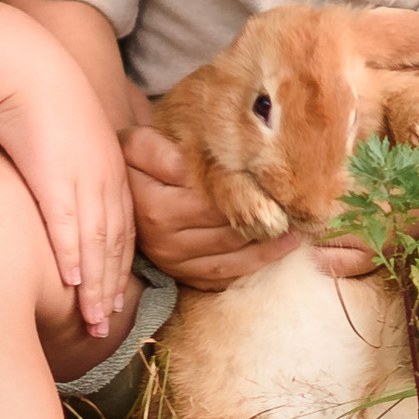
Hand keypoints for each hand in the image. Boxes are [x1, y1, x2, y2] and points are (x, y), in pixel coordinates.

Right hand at [0, 67, 135, 341]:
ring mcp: (82, 179)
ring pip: (96, 243)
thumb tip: (65, 190)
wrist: (28, 68)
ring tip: (95, 321)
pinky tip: (72, 284)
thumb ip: (77, 168)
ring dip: (97, 286)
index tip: (118, 299)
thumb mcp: (72, 138)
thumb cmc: (44, 100)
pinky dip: (71, 257)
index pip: (122, 229)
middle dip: (113, 289)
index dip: (120, 268)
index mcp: (111, 169)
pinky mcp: (54, 177)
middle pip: (114, 245)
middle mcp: (104, 179)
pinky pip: (66, 225)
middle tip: (109, 326)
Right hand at [124, 126, 369, 293]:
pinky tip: (281, 249)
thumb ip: (158, 148)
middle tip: (302, 208)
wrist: (116, 190)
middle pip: (227, 231)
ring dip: (270, 245)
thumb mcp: (136, 143)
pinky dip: (256, 265)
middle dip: (265, 219)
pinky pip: (226, 275)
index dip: (246, 194)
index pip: (211, 202)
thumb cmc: (135, 160)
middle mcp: (165, 241)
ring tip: (300, 227)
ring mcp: (175, 263)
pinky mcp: (184, 275)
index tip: (279, 184)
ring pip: (232, 257)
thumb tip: (187, 165)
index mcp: (155, 206)